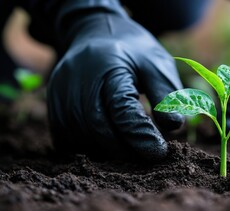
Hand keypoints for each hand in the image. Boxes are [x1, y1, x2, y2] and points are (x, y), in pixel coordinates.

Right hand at [48, 10, 183, 160]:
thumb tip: (174, 126)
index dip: (140, 134)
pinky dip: (89, 149)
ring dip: (107, 152)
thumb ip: (166, 94)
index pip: (121, 107)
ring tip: (132, 154)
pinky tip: (110, 147)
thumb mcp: (156, 63)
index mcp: (109, 66)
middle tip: (147, 157)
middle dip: (124, 149)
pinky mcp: (53, 106)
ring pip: (79, 137)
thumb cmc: (132, 51)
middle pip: (97, 126)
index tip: (159, 152)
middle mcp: (78, 80)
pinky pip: (67, 139)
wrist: (95, 31)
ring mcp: (60, 94)